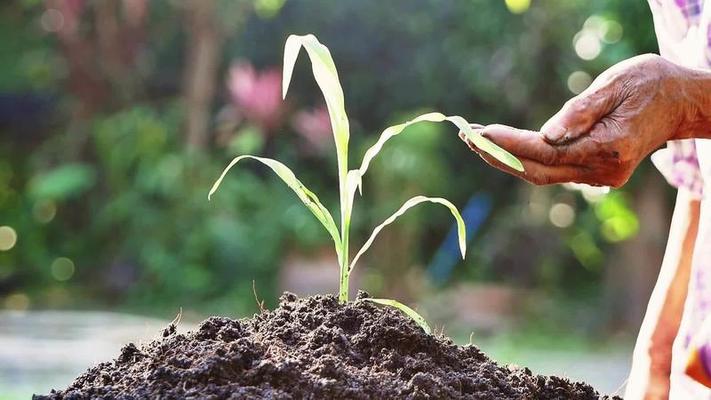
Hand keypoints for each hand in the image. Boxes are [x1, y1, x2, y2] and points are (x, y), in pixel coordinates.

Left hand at [461, 54, 709, 186]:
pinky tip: (504, 147)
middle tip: (467, 137)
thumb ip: (580, 111)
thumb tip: (545, 134)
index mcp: (609, 149)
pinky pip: (554, 170)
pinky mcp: (597, 175)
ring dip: (508, 158)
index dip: (509, 144)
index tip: (478, 132)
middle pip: (538, 171)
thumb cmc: (650, 84)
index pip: (546, 152)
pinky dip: (527, 159)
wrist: (681, 104)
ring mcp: (600, 178)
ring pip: (543, 173)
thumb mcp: (616, 84)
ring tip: (476, 139)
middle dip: (498, 155)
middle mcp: (603, 171)